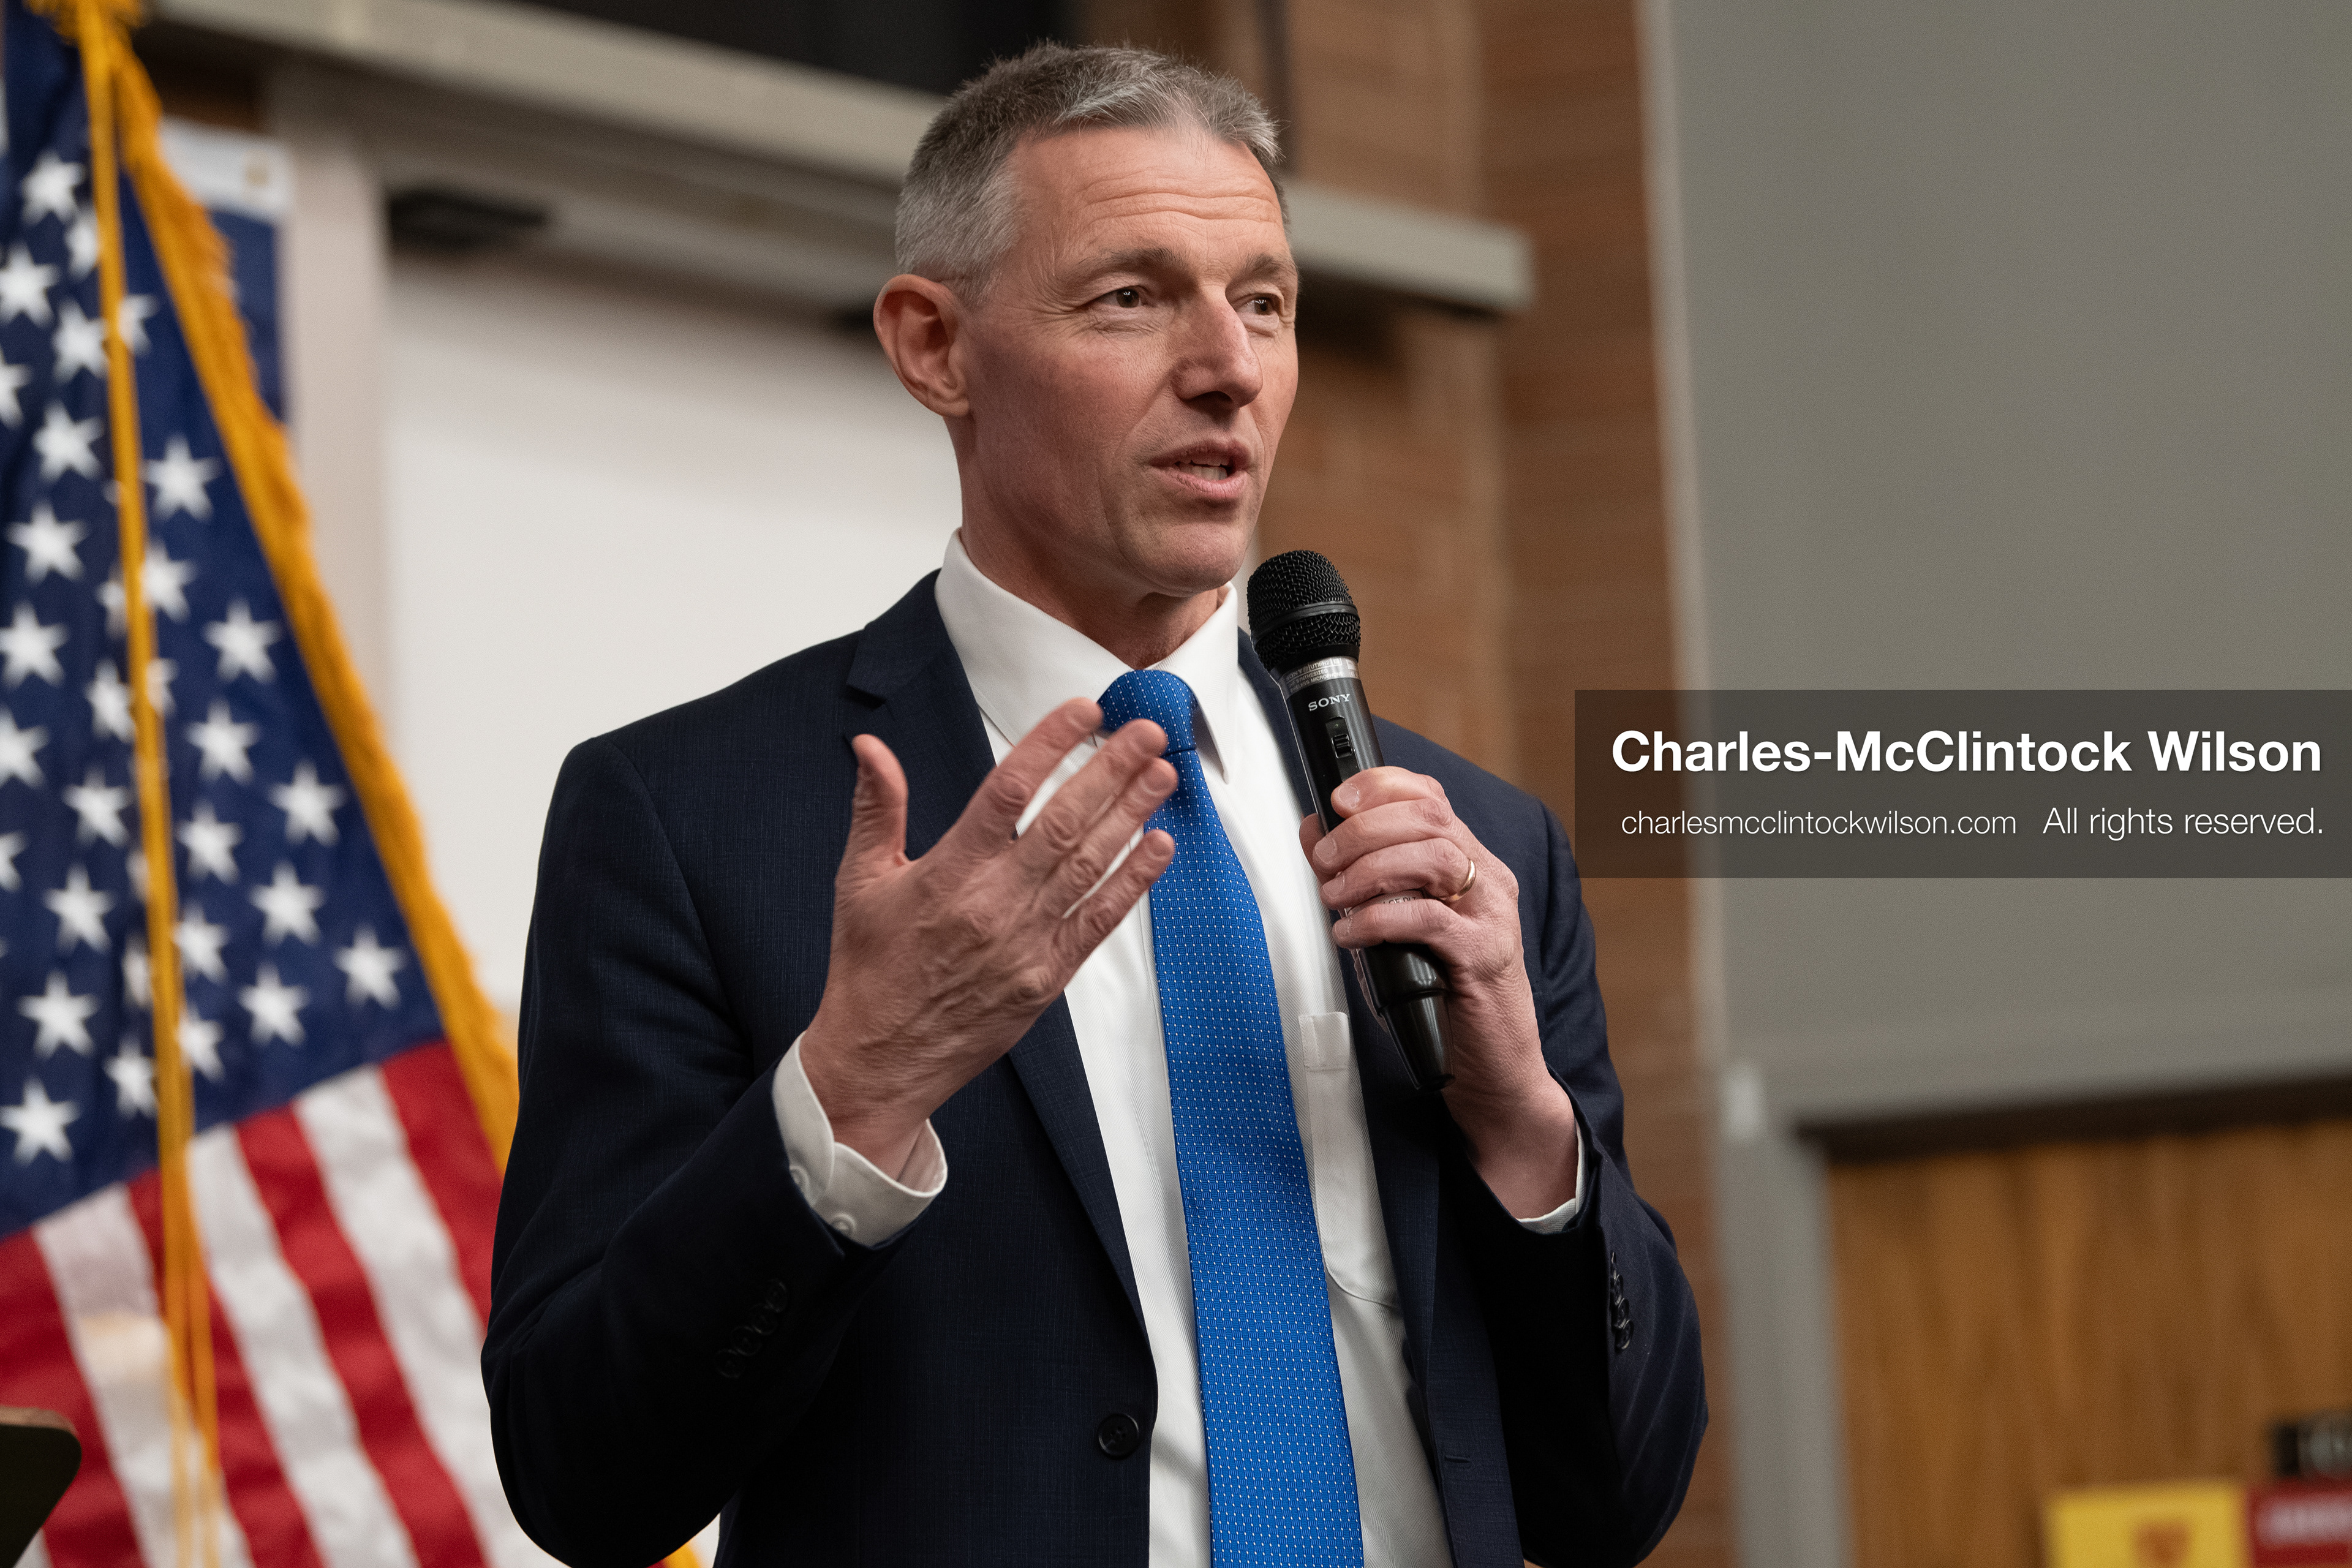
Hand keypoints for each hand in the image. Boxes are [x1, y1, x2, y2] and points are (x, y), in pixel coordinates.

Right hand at [801, 699, 1176, 1175]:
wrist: (880, 1060)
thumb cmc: (870, 969)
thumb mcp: (859, 881)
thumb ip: (876, 808)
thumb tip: (869, 746)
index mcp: (947, 873)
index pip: (1007, 792)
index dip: (1049, 746)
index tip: (1082, 711)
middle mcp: (993, 904)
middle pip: (1064, 822)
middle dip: (1111, 770)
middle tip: (1147, 731)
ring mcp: (1026, 942)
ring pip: (1089, 865)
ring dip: (1131, 815)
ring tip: (1162, 772)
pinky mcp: (1047, 977)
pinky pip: (1099, 921)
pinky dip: (1133, 882)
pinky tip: (1158, 845)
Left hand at [1302, 768, 1578, 1215]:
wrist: (1492, 1070)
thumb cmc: (1441, 999)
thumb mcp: (1393, 927)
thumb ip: (1361, 878)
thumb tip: (1316, 831)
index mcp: (1469, 863)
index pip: (1431, 797)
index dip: (1381, 787)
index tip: (1336, 800)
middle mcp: (1486, 880)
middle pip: (1429, 817)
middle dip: (1364, 829)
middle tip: (1323, 860)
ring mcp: (1491, 916)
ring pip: (1433, 857)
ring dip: (1370, 869)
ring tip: (1334, 897)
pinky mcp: (1484, 956)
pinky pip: (1429, 919)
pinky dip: (1380, 919)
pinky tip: (1351, 934)